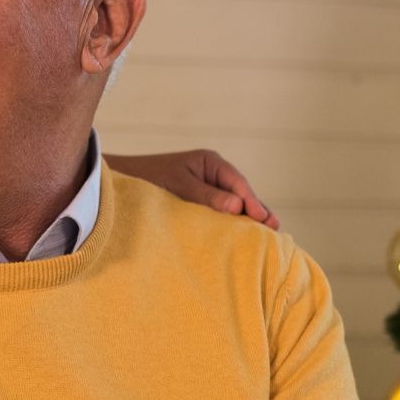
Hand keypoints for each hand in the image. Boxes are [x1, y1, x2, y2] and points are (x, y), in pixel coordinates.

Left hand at [106, 150, 278, 228]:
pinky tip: (241, 237)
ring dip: (247, 218)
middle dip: (257, 211)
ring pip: (234, 204)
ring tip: (266, 236)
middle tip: (275, 229)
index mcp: (211, 163)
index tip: (263, 219)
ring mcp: (209, 188)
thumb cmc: (149, 180)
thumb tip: (238, 207)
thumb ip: (207, 196)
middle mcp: (214, 173)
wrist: (124, 181)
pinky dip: (232, 222)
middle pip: (242, 194)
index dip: (252, 202)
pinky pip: (222, 212)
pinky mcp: (202, 202)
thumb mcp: (179, 186)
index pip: (238, 184)